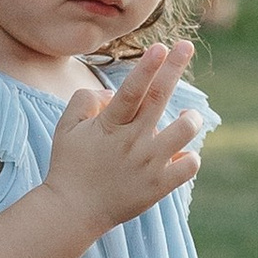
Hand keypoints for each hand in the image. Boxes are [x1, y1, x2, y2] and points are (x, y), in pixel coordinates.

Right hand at [42, 43, 205, 242]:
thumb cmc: (69, 165)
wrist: (73, 212)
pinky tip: (180, 152)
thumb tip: (112, 92)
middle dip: (174, 68)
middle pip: (159, 98)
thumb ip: (85, 101)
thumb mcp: (66, 128)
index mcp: (110, 126)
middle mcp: (133, 142)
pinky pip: (190, 165)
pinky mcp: (159, 186)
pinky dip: (190, 156)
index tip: (161, 47)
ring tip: (187, 114)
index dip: (147, 67)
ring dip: (191, 117)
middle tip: (186, 45)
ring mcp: (149, 165)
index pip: (132, 90)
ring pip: (184, 131)